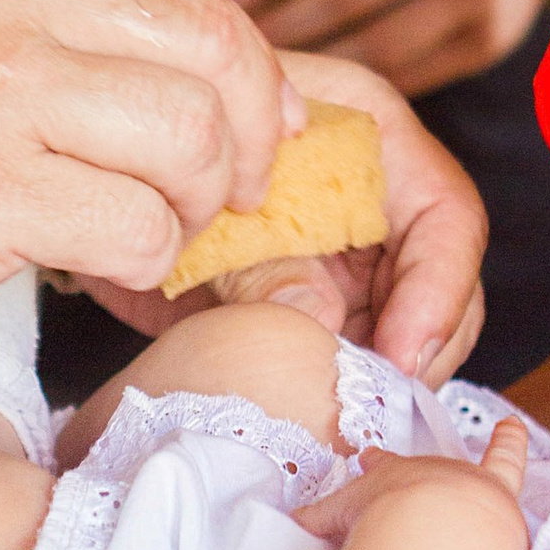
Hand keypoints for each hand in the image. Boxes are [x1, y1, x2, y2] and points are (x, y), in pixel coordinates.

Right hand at [0, 0, 290, 333]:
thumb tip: (181, 62)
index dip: (232, 58)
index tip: (241, 114)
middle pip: (210, 46)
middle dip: (254, 127)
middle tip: (238, 183)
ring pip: (192, 139)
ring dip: (197, 202)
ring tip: (160, 228)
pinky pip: (134, 227)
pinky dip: (142, 259)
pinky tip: (104, 266)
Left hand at [69, 49, 488, 384]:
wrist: (100, 189)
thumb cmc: (156, 166)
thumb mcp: (208, 211)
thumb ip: (264, 261)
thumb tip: (321, 326)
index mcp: (370, 140)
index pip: (449, 216)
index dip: (439, 290)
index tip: (400, 355)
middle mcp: (376, 200)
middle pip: (443, 281)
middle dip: (420, 347)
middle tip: (369, 402)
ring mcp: (352, 257)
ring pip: (408, 327)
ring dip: (383, 376)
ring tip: (335, 406)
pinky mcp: (320, 306)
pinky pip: (355, 354)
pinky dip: (342, 388)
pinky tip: (312, 408)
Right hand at [293, 417, 530, 549]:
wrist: (432, 524)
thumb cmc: (381, 515)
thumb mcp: (336, 518)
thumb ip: (316, 520)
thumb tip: (293, 522)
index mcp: (389, 473)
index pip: (379, 467)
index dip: (374, 465)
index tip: (367, 459)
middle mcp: (424, 468)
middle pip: (416, 469)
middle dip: (407, 472)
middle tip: (396, 474)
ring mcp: (461, 477)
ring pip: (457, 468)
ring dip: (452, 471)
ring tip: (447, 474)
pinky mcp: (496, 488)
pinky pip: (507, 454)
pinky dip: (510, 438)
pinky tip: (512, 424)